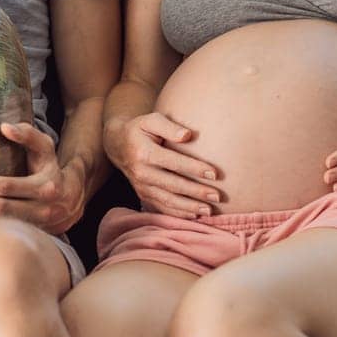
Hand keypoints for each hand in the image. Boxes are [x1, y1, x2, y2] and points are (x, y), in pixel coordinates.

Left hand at [0, 122, 86, 235]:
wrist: (72, 199)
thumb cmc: (51, 168)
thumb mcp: (45, 148)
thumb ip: (28, 134)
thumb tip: (5, 127)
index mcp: (45, 186)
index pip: (6, 186)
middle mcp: (42, 209)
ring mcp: (36, 226)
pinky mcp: (28, 235)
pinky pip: (0, 231)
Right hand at [105, 111, 220, 219]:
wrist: (118, 144)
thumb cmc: (140, 129)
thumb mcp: (151, 120)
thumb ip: (169, 126)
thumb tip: (187, 135)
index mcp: (144, 153)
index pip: (173, 162)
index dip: (194, 168)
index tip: (214, 174)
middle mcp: (141, 173)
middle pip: (173, 185)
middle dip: (196, 193)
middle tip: (217, 196)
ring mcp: (141, 187)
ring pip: (167, 201)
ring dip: (189, 207)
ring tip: (209, 210)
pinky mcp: (143, 195)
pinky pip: (161, 208)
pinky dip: (178, 214)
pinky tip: (194, 216)